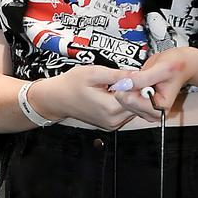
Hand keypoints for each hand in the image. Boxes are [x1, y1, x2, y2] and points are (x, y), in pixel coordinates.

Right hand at [31, 66, 145, 130]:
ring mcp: (112, 124)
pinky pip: (125, 113)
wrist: (57, 98)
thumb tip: (136, 75)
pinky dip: (124, 103)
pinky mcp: (111, 124)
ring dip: (131, 98)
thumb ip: (117, 75)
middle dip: (136, 92)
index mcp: (109, 107)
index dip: (139, 85)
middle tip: (129, 78)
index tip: (135, 76)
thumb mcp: (94, 72)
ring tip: (120, 85)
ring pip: (133, 110)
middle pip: (138, 106)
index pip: (138, 98)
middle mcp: (112, 120)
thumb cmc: (71, 85)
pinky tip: (116, 93)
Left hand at [127, 46, 197, 111]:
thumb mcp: (162, 68)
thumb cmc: (177, 66)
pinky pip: (123, 95)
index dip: (131, 85)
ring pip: (122, 98)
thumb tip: (124, 83)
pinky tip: (139, 81)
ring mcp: (144, 109)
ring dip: (129, 84)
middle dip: (129, 85)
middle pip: (124, 100)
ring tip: (143, 77)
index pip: (130, 100)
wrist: (182, 64)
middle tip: (142, 75)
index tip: (140, 76)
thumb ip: (143, 78)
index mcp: (159, 108)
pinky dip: (127, 85)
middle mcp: (152, 112)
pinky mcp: (138, 105)